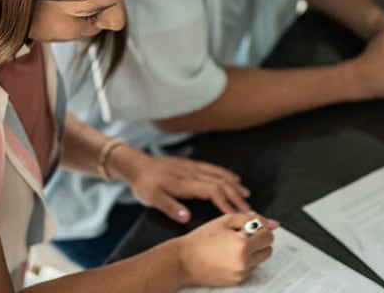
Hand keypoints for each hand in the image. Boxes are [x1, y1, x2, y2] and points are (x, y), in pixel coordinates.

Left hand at [113, 151, 251, 223]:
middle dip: (235, 195)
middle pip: (220, 182)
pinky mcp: (191, 164)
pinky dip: (227, 174)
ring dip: (234, 184)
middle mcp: (192, 173)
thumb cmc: (144, 184)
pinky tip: (233, 178)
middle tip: (247, 208)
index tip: (235, 213)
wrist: (137, 165)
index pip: (211, 191)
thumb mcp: (152, 199)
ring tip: (246, 195)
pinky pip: (214, 168)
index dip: (225, 202)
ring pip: (219, 174)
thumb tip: (186, 218)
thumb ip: (170, 208)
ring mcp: (193, 167)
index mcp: (184, 183)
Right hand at [175, 213, 276, 286]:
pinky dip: (243, 262)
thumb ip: (251, 219)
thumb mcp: (225, 221)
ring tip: (231, 247)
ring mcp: (240, 274)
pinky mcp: (236, 282)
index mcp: (243, 244)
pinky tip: (227, 257)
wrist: (182, 260)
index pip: (268, 236)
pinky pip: (249, 270)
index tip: (251, 228)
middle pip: (268, 250)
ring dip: (252, 253)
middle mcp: (244, 262)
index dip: (260, 229)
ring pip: (259, 260)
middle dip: (259, 242)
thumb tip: (272, 224)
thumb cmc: (200, 240)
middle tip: (242, 236)